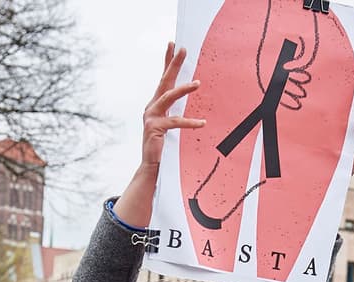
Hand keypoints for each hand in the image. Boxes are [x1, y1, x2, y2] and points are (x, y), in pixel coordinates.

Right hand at [116, 43, 206, 227]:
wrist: (151, 165)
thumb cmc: (162, 145)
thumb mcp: (168, 123)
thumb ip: (174, 110)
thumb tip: (188, 97)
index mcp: (155, 103)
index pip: (163, 77)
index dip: (167, 60)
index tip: (173, 44)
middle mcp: (151, 106)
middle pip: (164, 80)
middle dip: (173, 63)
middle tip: (183, 48)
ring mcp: (151, 116)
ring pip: (168, 97)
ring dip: (183, 89)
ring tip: (198, 83)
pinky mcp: (155, 128)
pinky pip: (175, 122)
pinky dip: (189, 122)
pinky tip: (202, 123)